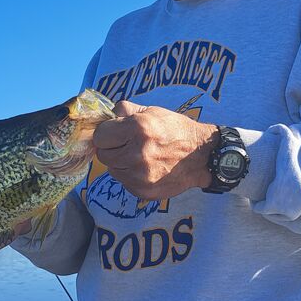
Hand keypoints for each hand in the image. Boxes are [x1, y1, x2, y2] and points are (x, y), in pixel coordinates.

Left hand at [92, 100, 216, 200]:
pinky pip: (123, 182)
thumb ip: (125, 110)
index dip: (107, 133)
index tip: (115, 133)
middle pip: (103, 154)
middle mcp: (137, 153)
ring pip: (112, 169)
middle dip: (112, 148)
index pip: (100, 135)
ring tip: (139, 156)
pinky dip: (130, 175)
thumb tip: (106, 115)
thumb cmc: (176, 130)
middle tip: (128, 144)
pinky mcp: (142, 190)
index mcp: (137, 128)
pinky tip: (146, 168)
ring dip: (121, 163)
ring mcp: (139, 175)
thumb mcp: (152, 111)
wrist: (201, 156)